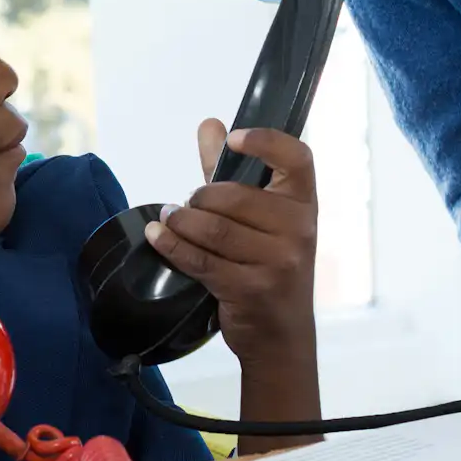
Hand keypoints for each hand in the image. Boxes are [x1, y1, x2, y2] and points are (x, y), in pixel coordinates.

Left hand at [146, 121, 319, 362]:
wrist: (282, 335)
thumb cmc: (268, 265)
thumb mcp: (260, 218)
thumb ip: (231, 171)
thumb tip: (210, 124)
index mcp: (303, 203)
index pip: (298, 158)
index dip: (266, 141)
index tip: (233, 138)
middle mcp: (299, 229)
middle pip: (234, 196)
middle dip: (199, 198)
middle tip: (185, 205)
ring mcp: (279, 262)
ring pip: (213, 228)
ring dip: (180, 220)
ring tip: (169, 218)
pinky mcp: (252, 289)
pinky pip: (201, 260)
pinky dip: (172, 245)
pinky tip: (157, 236)